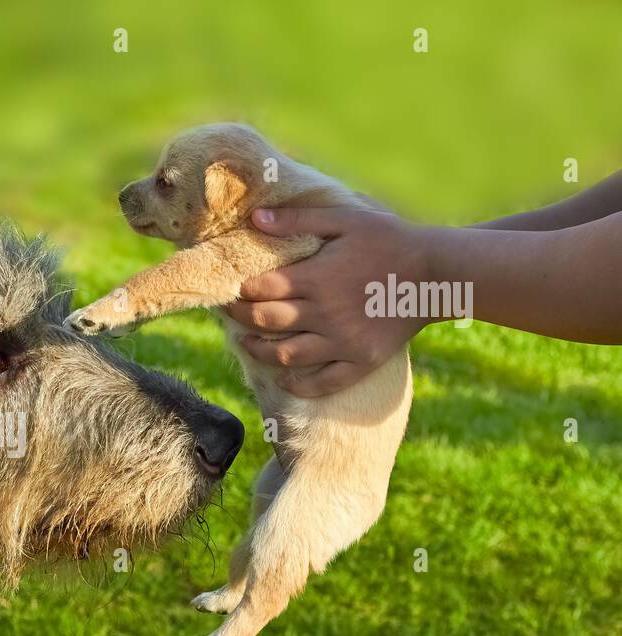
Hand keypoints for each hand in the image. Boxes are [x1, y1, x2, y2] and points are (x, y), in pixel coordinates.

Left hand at [223, 206, 431, 396]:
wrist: (437, 273)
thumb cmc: (389, 239)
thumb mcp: (345, 219)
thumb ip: (298, 220)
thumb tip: (253, 219)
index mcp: (318, 277)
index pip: (261, 289)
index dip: (238, 289)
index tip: (228, 287)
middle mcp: (325, 313)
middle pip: (265, 321)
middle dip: (239, 316)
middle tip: (228, 311)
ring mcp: (342, 342)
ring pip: (285, 355)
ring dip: (257, 351)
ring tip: (246, 343)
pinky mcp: (360, 361)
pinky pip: (323, 383)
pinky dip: (298, 385)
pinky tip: (284, 380)